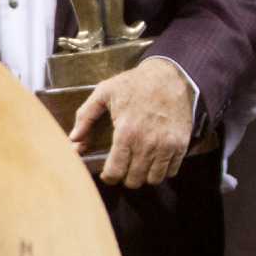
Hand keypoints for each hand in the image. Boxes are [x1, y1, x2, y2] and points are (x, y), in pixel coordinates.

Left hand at [70, 57, 194, 188]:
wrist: (168, 75)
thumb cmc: (134, 83)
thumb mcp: (104, 92)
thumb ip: (85, 117)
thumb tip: (74, 140)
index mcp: (126, 133)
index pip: (115, 172)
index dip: (109, 177)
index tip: (108, 173)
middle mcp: (147, 143)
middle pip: (134, 180)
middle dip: (126, 177)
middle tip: (124, 166)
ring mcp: (166, 145)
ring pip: (153, 179)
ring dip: (144, 176)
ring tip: (139, 164)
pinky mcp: (181, 144)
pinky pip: (172, 171)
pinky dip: (163, 170)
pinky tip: (155, 159)